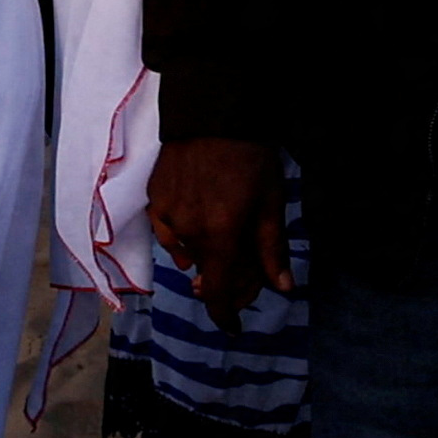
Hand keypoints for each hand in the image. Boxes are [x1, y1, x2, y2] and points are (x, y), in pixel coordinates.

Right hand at [150, 139, 292, 319]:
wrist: (211, 112)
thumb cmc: (250, 156)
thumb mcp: (270, 202)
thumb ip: (271, 248)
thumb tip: (283, 288)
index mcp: (220, 236)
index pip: (217, 293)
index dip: (225, 315)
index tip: (233, 326)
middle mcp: (189, 233)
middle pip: (205, 274)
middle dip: (224, 279)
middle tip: (243, 268)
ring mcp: (167, 217)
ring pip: (188, 254)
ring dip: (206, 255)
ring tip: (221, 236)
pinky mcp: (154, 200)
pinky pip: (168, 234)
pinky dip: (182, 239)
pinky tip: (193, 231)